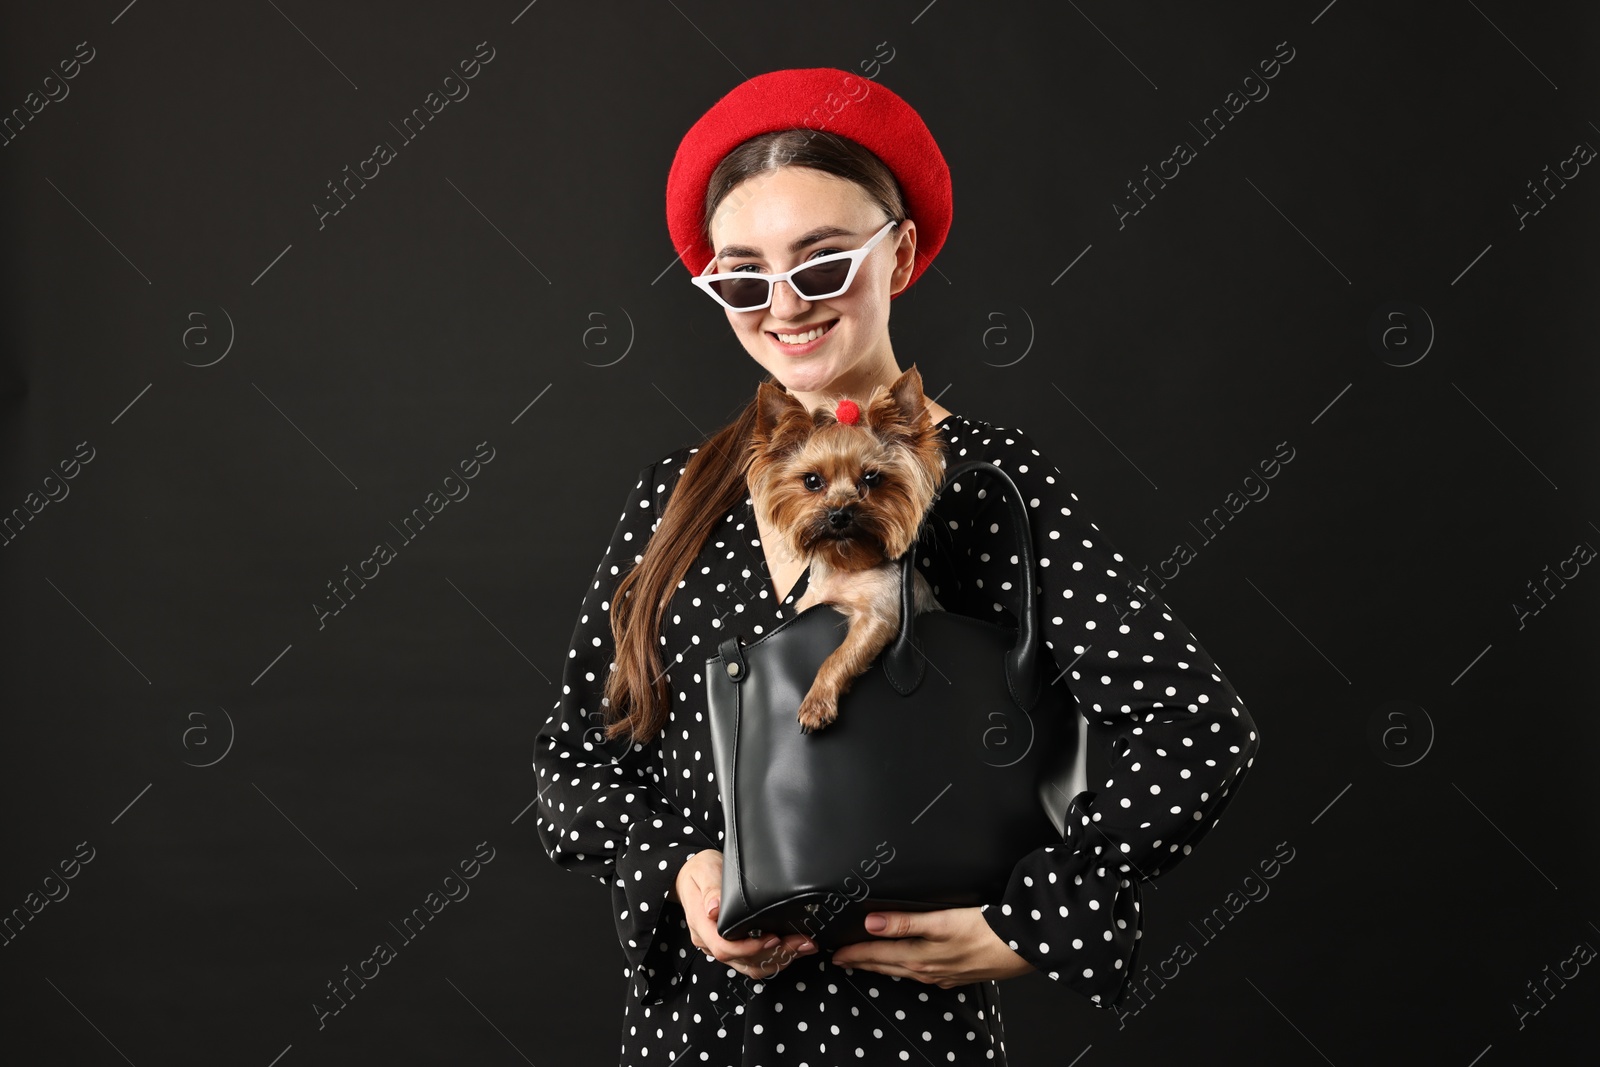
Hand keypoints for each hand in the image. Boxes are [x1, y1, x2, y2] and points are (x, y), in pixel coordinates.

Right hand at [675, 849, 817, 980]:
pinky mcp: (732, 946)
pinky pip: (752, 962)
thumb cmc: (700, 871)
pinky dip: (774, 958)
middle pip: (743, 961)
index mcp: (702, 924)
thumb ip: (710, 890)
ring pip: (750, 965)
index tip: (773, 938)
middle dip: (775, 954)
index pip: (724, 948)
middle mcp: (709, 941)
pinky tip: (793, 949)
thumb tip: (714, 909)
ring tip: (804, 946)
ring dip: (779, 959)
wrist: (692, 874)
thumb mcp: (704, 872)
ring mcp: (720, 946)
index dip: (750, 949)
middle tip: (801, 942)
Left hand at [827, 907, 1036, 987]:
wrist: (1021, 947)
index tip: (836, 953)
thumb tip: (871, 923)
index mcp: (920, 958)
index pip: (877, 956)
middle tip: (843, 960)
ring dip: (882, 967)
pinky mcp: (955, 974)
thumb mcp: (941, 921)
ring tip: (867, 963)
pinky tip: (908, 966)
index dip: (854, 954)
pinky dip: (905, 969)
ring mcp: (941, 975)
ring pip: (902, 972)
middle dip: (863, 963)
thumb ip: (904, 922)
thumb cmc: (985, 931)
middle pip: (886, 967)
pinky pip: (921, 975)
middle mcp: (927, 971)